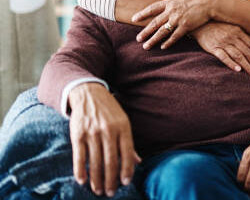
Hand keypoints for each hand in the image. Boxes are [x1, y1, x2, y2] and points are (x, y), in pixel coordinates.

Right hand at [68, 83, 140, 197]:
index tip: (126, 183)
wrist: (88, 93)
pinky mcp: (77, 134)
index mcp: (123, 127)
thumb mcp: (123, 122)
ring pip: (95, 162)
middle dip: (111, 180)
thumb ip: (129, 143)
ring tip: (98, 190)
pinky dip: (80, 170)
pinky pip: (79, 156)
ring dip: (96, 179)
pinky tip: (82, 181)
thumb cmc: (109, 111)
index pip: (127, 153)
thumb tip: (138, 162)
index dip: (127, 170)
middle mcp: (108, 131)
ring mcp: (92, 132)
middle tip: (110, 193)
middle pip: (110, 161)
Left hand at [132, 0, 215, 49]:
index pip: (152, 8)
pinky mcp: (186, 26)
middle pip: (155, 23)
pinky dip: (168, 42)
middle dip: (145, 32)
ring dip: (153, 39)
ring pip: (163, 31)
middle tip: (138, 38)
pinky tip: (162, 47)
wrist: (210, 3)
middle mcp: (171, 11)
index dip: (142, 14)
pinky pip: (175, 36)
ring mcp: (178, 20)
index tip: (134, 19)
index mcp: (169, 2)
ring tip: (146, 46)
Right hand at [192, 22, 249, 76]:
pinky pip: (223, 56)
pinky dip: (231, 63)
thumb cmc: (218, 26)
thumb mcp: (233, 27)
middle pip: (246, 52)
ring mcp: (223, 42)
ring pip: (238, 55)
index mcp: (238, 32)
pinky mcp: (213, 48)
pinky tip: (238, 70)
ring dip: (247, 66)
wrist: (199, 24)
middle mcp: (232, 37)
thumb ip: (245, 35)